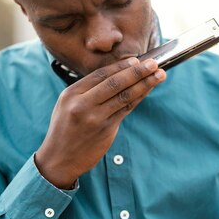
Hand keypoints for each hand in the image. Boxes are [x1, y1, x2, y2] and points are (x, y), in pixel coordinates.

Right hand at [35, 57, 165, 188]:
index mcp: (71, 94)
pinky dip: (139, 98)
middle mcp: (82, 104)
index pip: (100, 74)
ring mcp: (95, 118)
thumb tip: (117, 75)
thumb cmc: (65, 129)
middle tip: (154, 63)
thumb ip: (87, 91)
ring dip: (144, 84)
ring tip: (159, 75)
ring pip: (124, 96)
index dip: (120, 66)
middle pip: (115, 83)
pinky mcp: (106, 130)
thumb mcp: (67, 105)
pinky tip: (147, 91)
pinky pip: (126, 110)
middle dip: (137, 71)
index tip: (136, 60)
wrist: (58, 159)